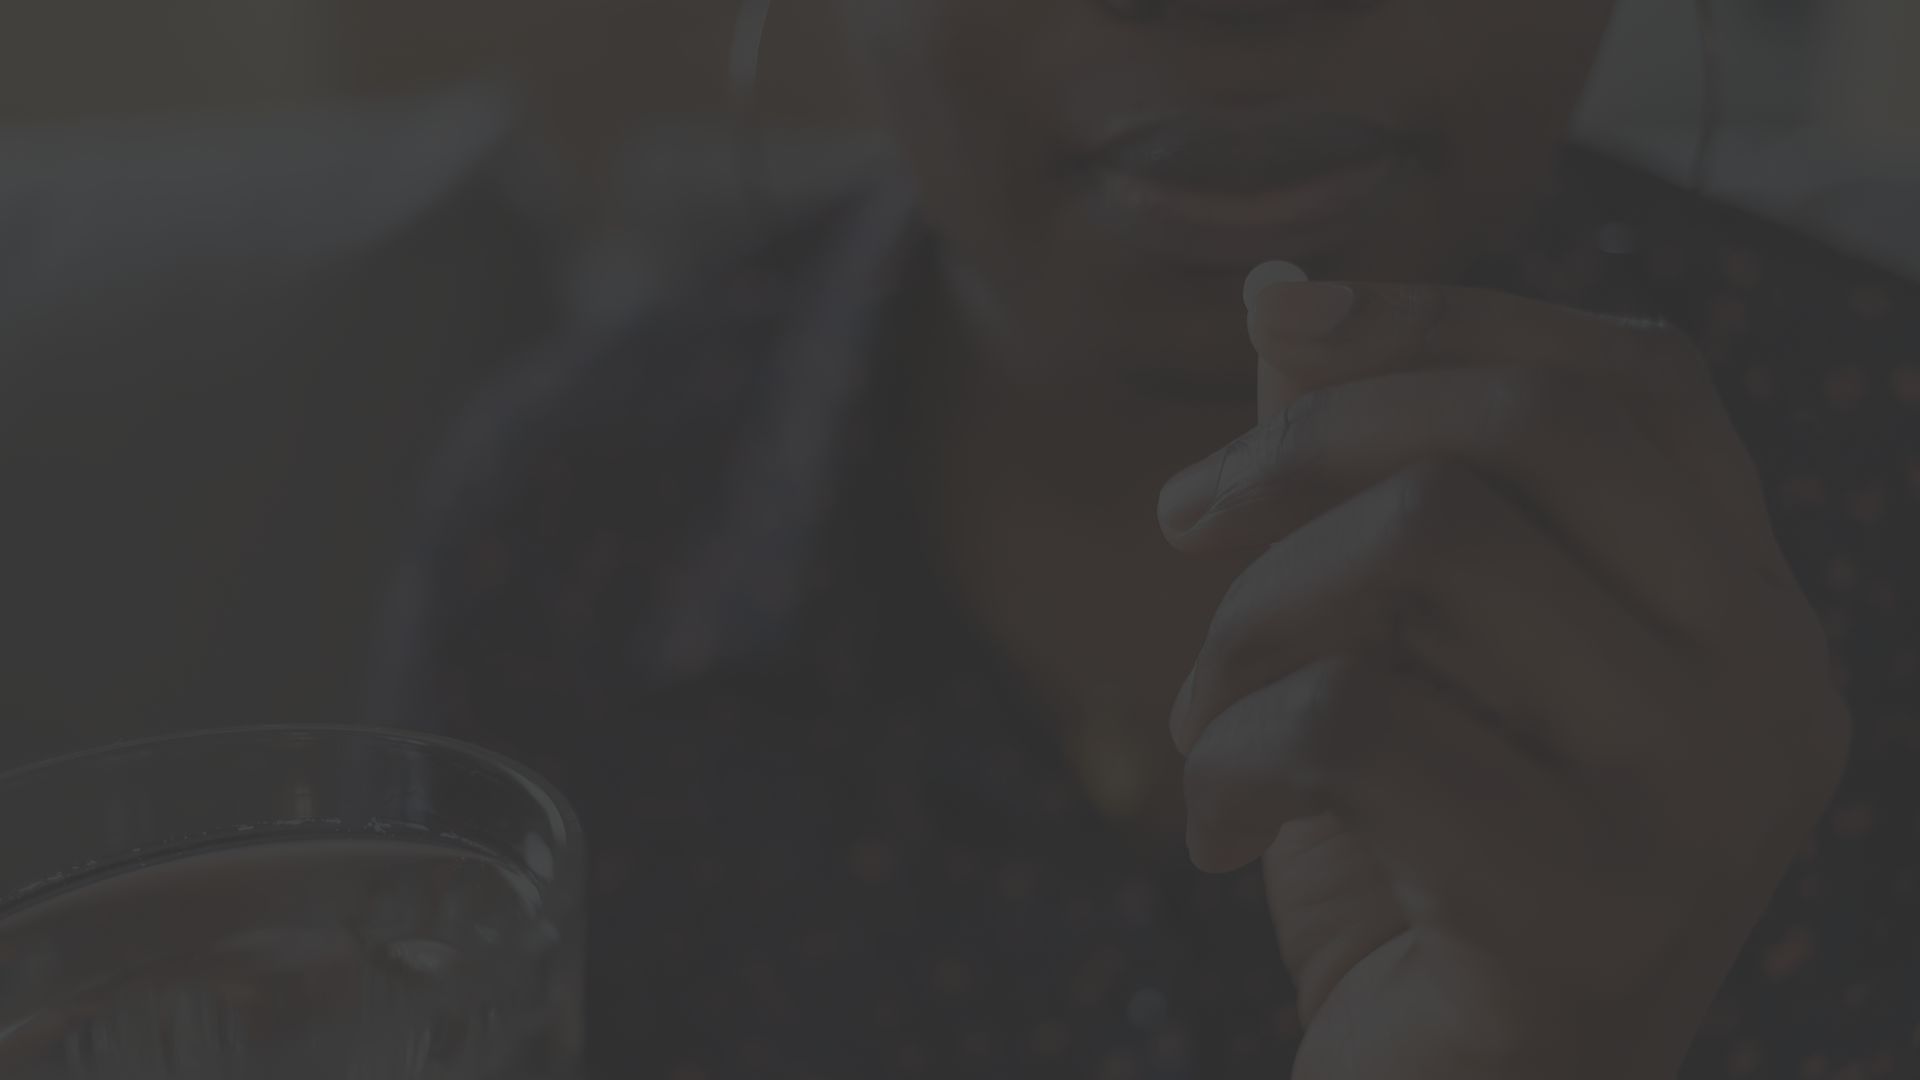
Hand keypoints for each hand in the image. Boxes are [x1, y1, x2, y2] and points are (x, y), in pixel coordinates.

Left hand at [1155, 281, 1850, 1079]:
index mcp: (1747, 614)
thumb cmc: (1412, 870)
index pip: (1636, 380)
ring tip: (1203, 721)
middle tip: (1179, 523)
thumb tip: (1282, 287)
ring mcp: (1704, 805)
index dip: (1451, 315)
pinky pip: (1358, 725)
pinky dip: (1232, 759)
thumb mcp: (1393, 651)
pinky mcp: (1593, 911)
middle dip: (1309, 444)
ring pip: (1436, 549)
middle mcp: (1772, 692)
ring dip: (1251, 620)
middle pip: (1537, 432)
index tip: (1281, 324)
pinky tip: (1209, 837)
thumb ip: (1365, 478)